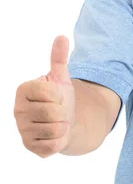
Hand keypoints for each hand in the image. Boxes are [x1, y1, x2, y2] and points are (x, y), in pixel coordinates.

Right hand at [14, 36, 75, 157]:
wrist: (64, 119)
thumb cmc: (59, 96)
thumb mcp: (60, 76)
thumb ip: (59, 58)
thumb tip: (62, 37)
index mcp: (23, 90)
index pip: (48, 92)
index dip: (60, 94)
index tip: (56, 95)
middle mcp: (18, 110)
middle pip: (53, 112)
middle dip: (63, 110)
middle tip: (59, 109)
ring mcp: (22, 130)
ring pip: (55, 128)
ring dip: (63, 124)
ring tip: (57, 121)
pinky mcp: (30, 146)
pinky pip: (54, 144)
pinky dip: (61, 139)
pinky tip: (55, 134)